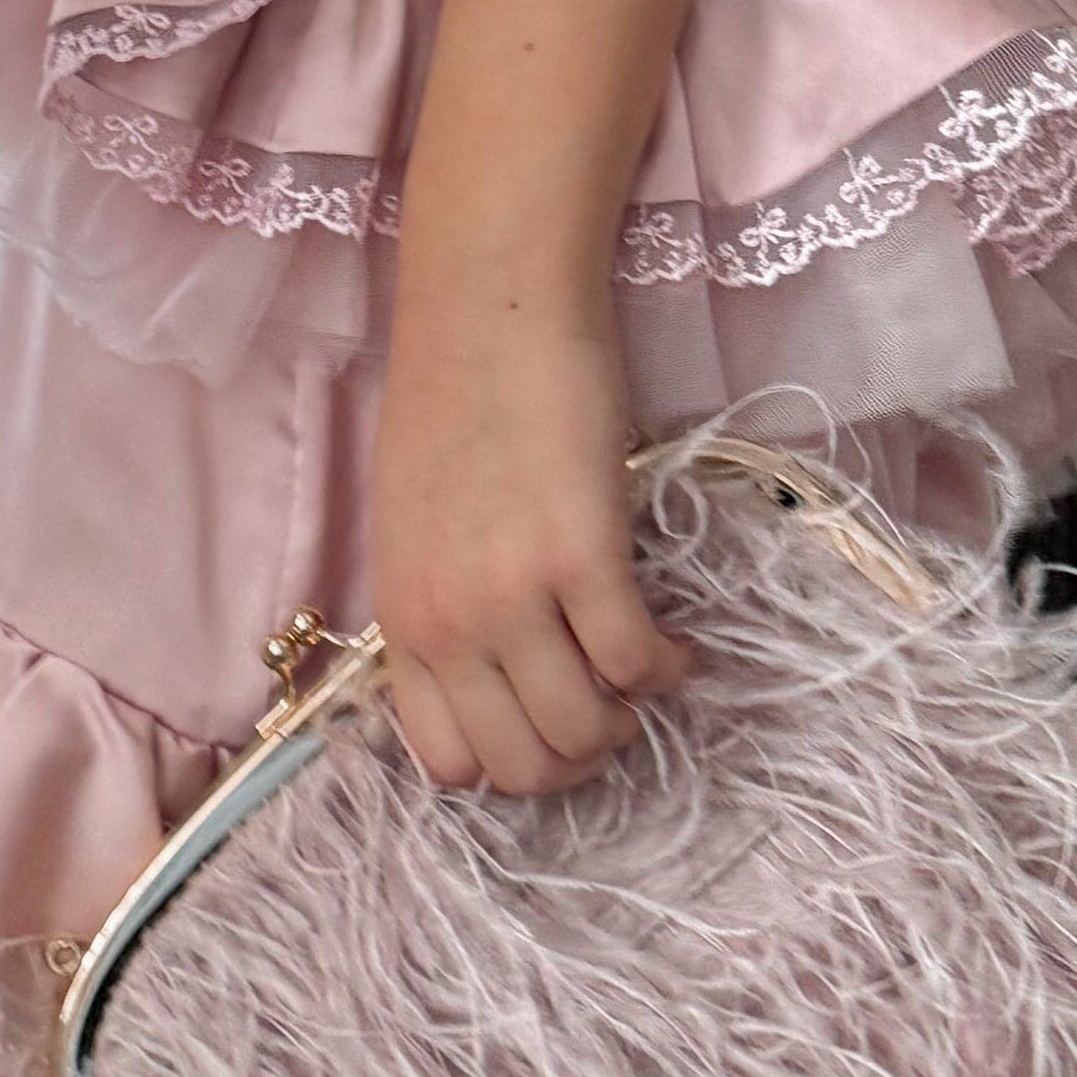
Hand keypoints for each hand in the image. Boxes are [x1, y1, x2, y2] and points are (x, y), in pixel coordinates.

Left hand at [363, 277, 687, 796]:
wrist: (488, 311)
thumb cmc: (454, 405)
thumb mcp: (414, 531)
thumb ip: (443, 608)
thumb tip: (498, 676)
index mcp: (401, 620)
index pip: (448, 760)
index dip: (510, 760)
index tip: (548, 722)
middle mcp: (447, 623)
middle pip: (522, 766)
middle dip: (578, 758)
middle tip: (610, 708)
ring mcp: (511, 595)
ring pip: (582, 731)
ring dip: (627, 717)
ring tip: (645, 670)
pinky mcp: (581, 557)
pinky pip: (635, 663)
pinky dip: (667, 667)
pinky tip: (675, 642)